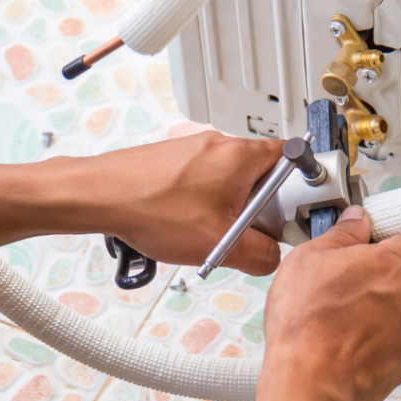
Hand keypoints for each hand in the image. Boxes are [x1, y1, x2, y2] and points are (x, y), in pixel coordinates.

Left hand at [91, 131, 283, 274]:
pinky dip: (201, 205)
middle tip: (245, 231)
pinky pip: (203, 183)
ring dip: (226, 210)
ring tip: (205, 233)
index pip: (292, 156)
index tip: (299, 208)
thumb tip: (271, 257)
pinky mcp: (174, 160)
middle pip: (260, 174)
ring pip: (229, 181)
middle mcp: (218, 144)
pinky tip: (182, 226)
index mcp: (239, 155)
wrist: (99, 195)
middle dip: (258, 207)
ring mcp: (194, 149)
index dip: (302, 185)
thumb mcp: (218, 245)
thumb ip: (259, 255)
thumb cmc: (149, 207)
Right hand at [261, 205, 400, 400]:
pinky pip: (399, 345)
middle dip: (396, 276)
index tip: (368, 250)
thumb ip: (341, 234)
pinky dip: (382, 342)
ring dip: (389, 311)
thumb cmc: (305, 322)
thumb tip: (356, 220)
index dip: (387, 244)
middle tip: (361, 282)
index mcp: (390, 265)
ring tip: (349, 318)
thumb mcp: (307, 259)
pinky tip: (351, 344)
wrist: (308, 382)